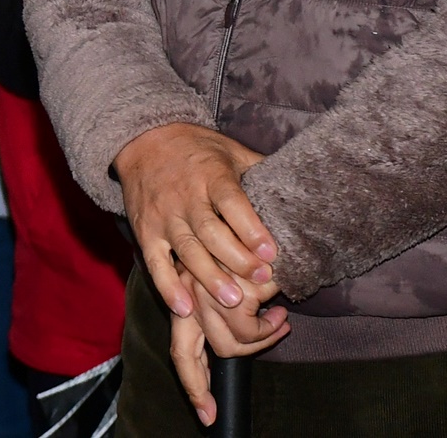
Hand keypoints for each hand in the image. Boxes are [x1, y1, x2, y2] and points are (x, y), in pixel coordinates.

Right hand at [117, 121, 277, 319]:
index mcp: (210, 175)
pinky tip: (185, 308)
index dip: (250, 228)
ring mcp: (163, 216)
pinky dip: (168, 287)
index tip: (271, 252)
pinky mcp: (145, 231)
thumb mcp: (231, 150)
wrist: (143, 139)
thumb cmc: (197, 148)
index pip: (230, 202)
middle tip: (261, 279)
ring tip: (233, 301)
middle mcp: (185, 197)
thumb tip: (302, 185)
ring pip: (186, 250)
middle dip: (235, 258)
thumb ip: (260, 170)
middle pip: (209, 231)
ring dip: (209, 277)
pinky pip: (155, 263)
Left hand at [171, 275, 289, 426]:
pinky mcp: (228, 291)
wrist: (267, 228)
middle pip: (187, 354)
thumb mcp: (232, 290)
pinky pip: (250, 330)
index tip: (203, 414)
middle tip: (211, 412)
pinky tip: (278, 311)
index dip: (191, 382)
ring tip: (274, 322)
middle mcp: (187, 294)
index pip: (179, 347)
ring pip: (227, 344)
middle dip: (198, 388)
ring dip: (258, 341)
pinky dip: (269, 328)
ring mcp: (204, 292)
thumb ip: (223, 318)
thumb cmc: (253, 260)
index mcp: (184, 296)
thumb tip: (227, 356)